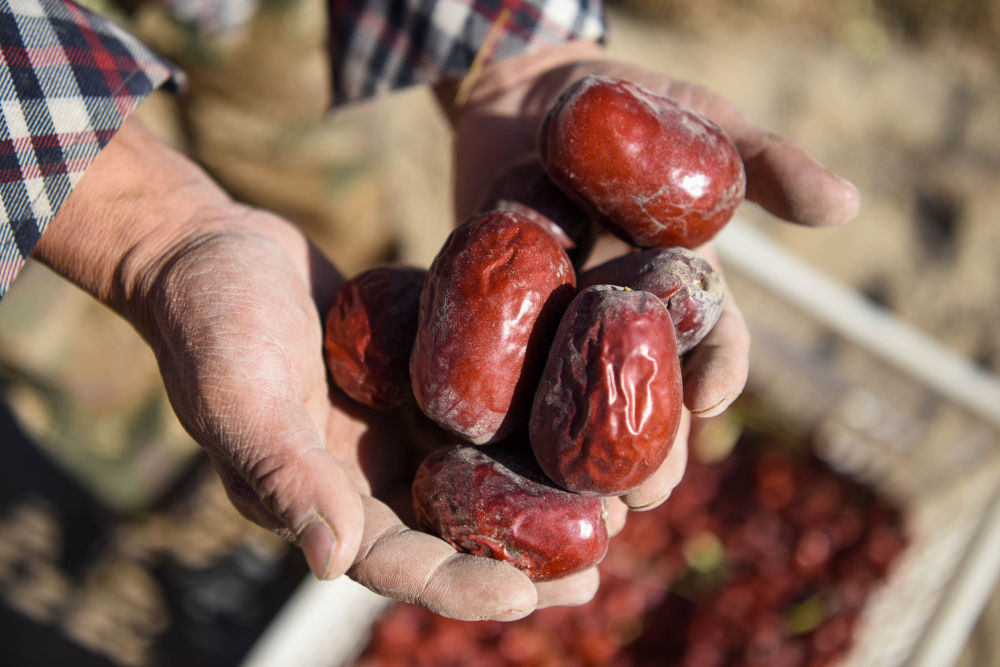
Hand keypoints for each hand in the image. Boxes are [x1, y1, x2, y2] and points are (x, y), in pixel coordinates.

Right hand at [32, 118, 613, 620]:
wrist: (213, 250)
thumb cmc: (208, 320)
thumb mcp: (236, 393)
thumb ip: (280, 471)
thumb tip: (331, 561)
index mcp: (321, 502)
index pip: (396, 563)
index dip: (459, 583)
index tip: (525, 595)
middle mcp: (367, 479)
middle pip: (454, 534)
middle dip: (522, 557)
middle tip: (596, 567)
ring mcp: (395, 431)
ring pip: (478, 479)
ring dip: (539, 497)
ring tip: (611, 508)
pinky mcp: (418, 383)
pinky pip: (478, 411)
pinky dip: (524, 424)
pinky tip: (578, 420)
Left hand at [436, 39, 860, 512]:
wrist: (527, 96)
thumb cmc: (628, 106)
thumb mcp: (702, 123)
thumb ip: (765, 162)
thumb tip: (848, 204)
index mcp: (683, 290)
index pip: (715, 344)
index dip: (719, 370)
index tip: (709, 396)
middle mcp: (625, 323)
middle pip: (645, 398)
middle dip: (650, 447)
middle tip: (643, 492)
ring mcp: (561, 329)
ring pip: (576, 408)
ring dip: (577, 461)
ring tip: (574, 504)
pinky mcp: (499, 325)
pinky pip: (499, 375)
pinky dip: (498, 417)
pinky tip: (488, 455)